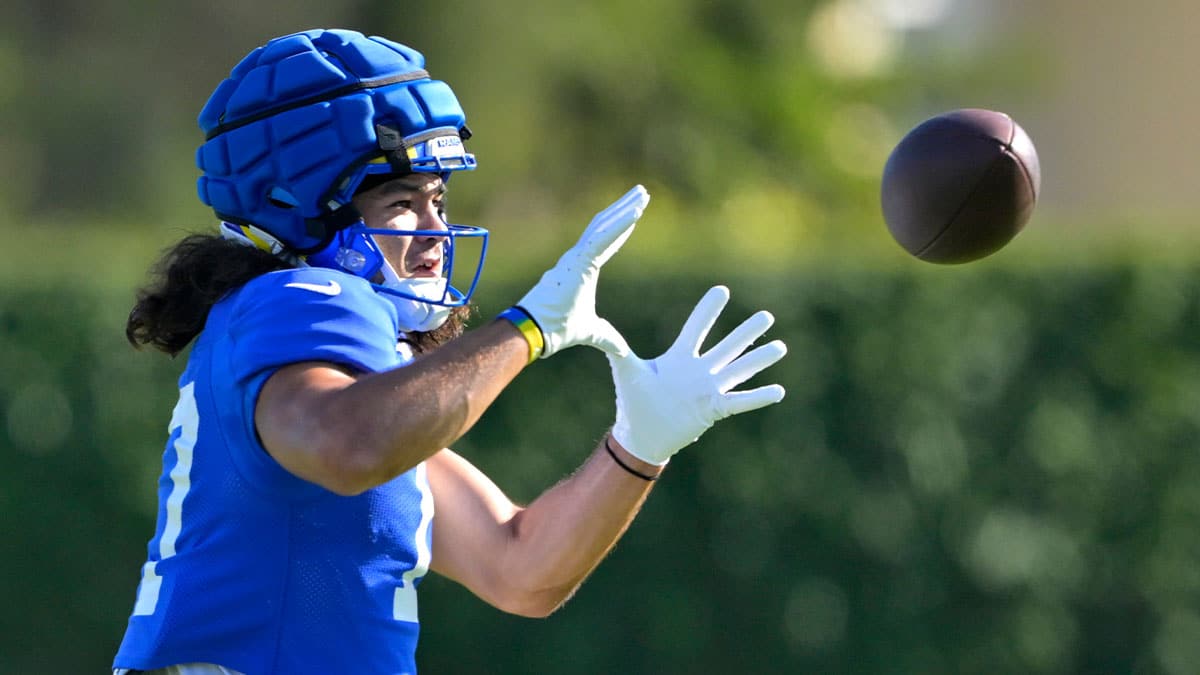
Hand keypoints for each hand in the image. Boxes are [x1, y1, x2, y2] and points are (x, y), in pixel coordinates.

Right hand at [515, 185, 649, 357]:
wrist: (535, 332)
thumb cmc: (557, 329)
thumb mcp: (592, 332)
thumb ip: (607, 337)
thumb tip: (621, 350)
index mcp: (581, 268)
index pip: (606, 242)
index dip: (621, 227)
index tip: (635, 213)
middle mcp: (578, 257)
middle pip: (605, 225)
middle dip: (624, 208)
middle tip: (642, 193)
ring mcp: (576, 257)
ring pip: (604, 226)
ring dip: (624, 209)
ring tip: (643, 195)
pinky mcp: (577, 261)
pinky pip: (602, 238)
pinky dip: (619, 224)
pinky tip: (635, 212)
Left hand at [607, 285, 786, 464]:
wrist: (640, 435)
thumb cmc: (633, 402)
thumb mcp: (626, 372)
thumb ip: (619, 351)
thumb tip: (599, 331)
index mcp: (679, 357)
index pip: (696, 328)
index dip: (708, 310)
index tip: (722, 290)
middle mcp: (699, 370)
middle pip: (727, 346)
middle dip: (746, 331)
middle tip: (767, 315)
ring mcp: (708, 389)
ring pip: (739, 370)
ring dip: (759, 359)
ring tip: (781, 346)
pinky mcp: (713, 410)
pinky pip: (740, 402)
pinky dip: (758, 397)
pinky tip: (779, 390)